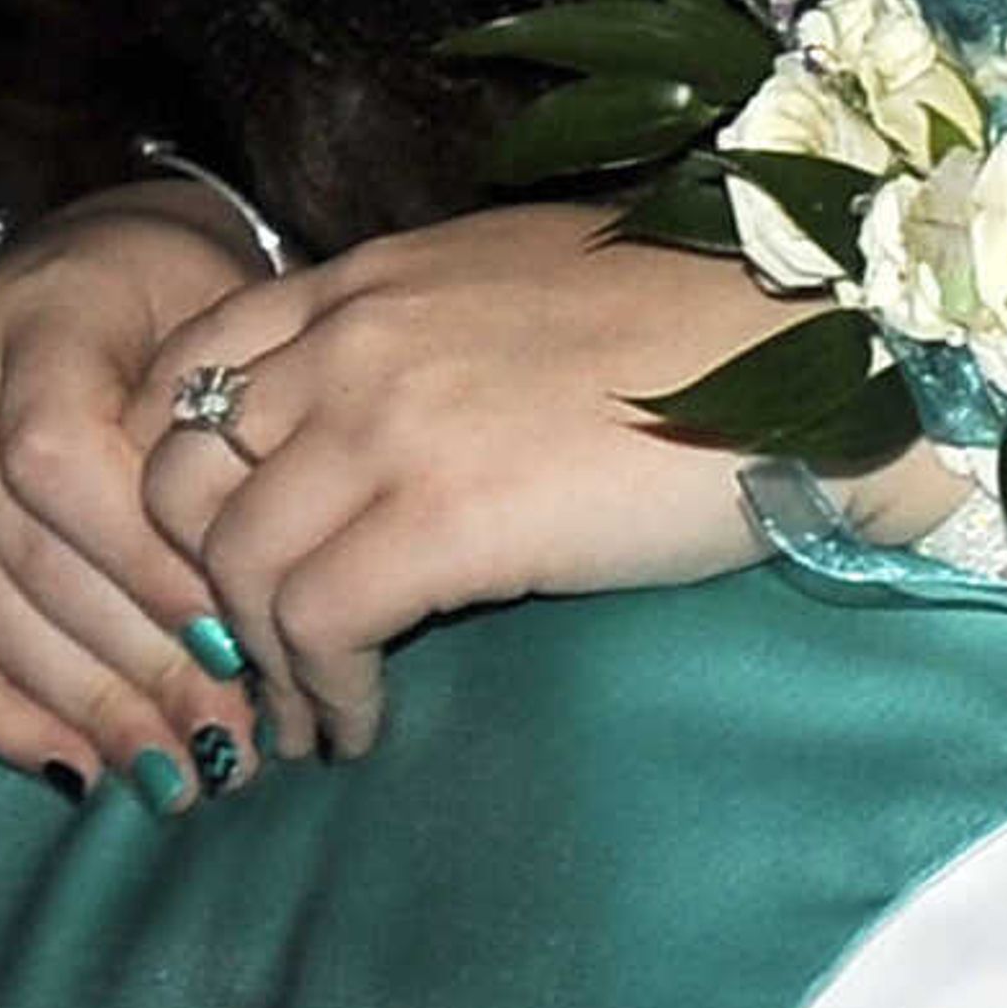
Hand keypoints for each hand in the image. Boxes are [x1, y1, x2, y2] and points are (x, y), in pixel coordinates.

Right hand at [0, 185, 262, 807]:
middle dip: (138, 664)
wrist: (108, 269)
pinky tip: (73, 767)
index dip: (153, 570)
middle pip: (26, 547)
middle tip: (231, 748)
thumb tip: (272, 632)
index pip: (66, 460)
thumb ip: (235, 459)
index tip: (247, 655)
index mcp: (40, 311)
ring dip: (82, 703)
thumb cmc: (205, 323)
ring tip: (177, 773)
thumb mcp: (238, 353)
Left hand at [134, 206, 798, 761]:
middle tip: (251, 665)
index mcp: (370, 281)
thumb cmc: (714, 338)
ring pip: (232, 560)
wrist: (829, 356)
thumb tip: (400, 441)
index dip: (182, 489)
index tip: (231, 567)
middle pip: (176, 477)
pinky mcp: (445, 513)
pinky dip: (325, 690)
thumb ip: (432, 347)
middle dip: (192, 589)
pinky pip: (316, 620)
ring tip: (311, 718)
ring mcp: (390, 420)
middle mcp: (353, 337)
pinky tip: (364, 726)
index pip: (186, 373)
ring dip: (258, 661)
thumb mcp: (529, 302)